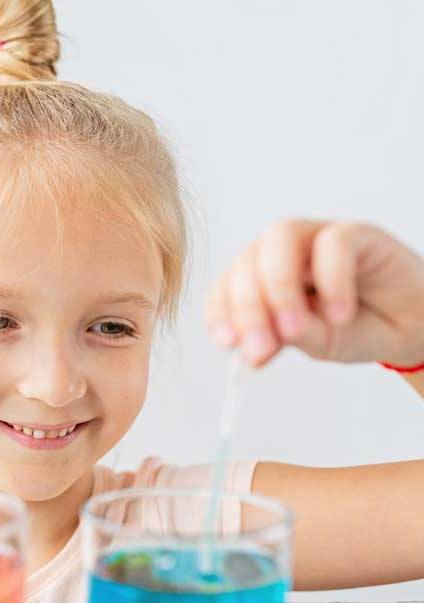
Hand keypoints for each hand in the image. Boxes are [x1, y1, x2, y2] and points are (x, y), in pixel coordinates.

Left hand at [205, 220, 423, 367]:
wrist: (411, 326)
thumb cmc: (354, 329)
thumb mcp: (313, 343)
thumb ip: (283, 338)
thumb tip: (252, 348)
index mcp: (257, 279)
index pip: (224, 288)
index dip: (219, 313)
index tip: (227, 344)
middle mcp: (279, 254)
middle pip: (246, 263)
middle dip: (248, 310)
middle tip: (262, 349)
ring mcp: (315, 238)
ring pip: (278, 239)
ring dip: (279, 287)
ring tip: (295, 328)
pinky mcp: (356, 232)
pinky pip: (333, 241)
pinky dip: (331, 279)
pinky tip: (339, 314)